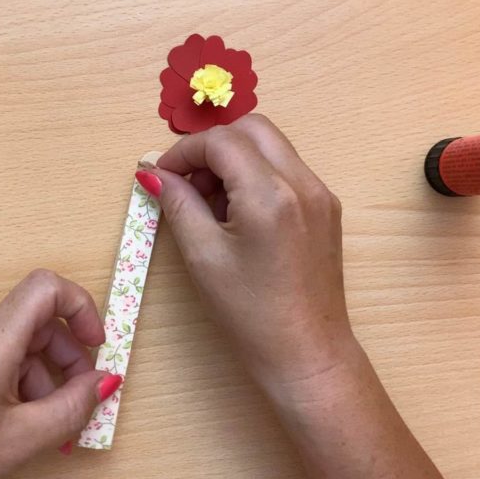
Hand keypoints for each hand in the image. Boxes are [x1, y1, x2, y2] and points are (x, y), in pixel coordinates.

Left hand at [0, 270, 122, 478]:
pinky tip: (15, 417)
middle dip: (65, 357)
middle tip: (78, 399)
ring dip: (40, 374)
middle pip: (33, 319)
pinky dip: (14, 378)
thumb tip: (105, 382)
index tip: (96, 345)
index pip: (45, 288)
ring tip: (42, 421)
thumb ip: (73, 406)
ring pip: (14, 340)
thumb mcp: (21, 440)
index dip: (80, 308)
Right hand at [145, 114, 351, 394]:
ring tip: (210, 202)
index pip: (221, 141)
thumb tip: (153, 174)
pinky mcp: (327, 208)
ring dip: (235, 158)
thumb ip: (178, 204)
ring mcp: (321, 193)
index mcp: (271, 194)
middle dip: (212, 146)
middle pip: (252, 127)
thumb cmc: (251, 314)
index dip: (183, 152)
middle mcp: (303, 182)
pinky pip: (287, 169)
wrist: (308, 353)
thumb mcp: (203, 256)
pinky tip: (238, 214)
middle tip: (188, 184)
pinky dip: (257, 174)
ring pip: (272, 145)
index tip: (161, 176)